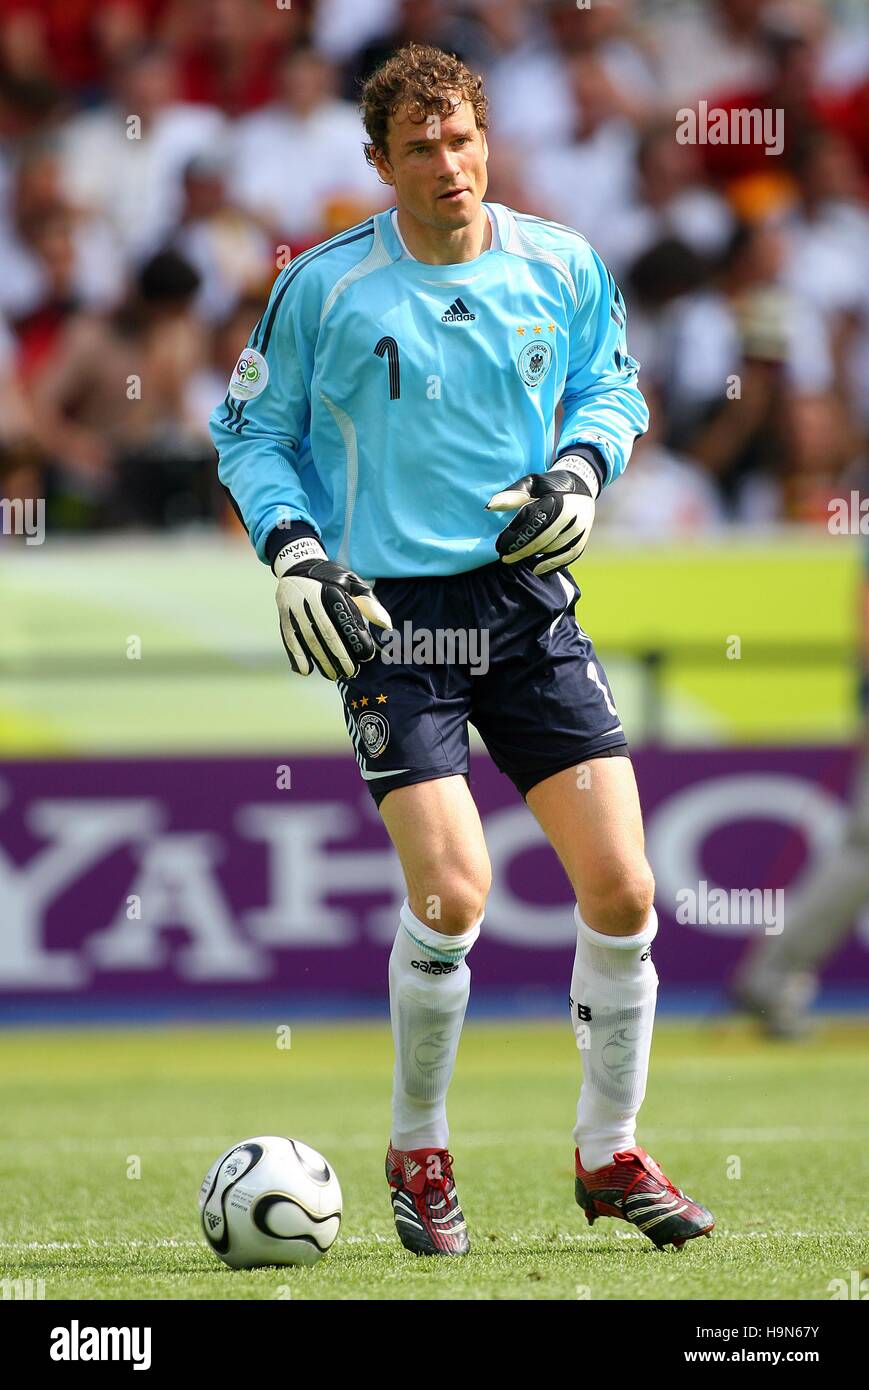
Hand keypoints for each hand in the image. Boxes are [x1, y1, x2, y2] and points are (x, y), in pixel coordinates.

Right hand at [273, 536, 391, 678]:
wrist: (297, 565)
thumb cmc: (330, 577)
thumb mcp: (352, 582)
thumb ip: (369, 603)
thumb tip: (387, 625)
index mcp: (331, 591)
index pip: (346, 621)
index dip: (356, 641)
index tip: (366, 656)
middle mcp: (311, 600)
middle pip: (327, 634)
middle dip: (339, 656)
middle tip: (351, 672)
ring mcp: (295, 609)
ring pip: (309, 639)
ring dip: (321, 660)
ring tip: (333, 675)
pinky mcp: (284, 616)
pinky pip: (290, 639)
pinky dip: (296, 656)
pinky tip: (305, 671)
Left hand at [486, 456, 597, 575]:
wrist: (582, 485)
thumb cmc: (551, 485)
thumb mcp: (532, 483)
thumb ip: (512, 494)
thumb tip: (489, 507)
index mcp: (557, 500)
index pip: (532, 523)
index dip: (515, 537)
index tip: (499, 547)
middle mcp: (571, 515)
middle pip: (542, 540)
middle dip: (521, 551)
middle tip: (505, 559)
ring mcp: (579, 528)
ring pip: (554, 550)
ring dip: (535, 557)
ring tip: (518, 560)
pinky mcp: (583, 538)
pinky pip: (568, 557)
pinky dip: (553, 565)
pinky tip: (537, 569)